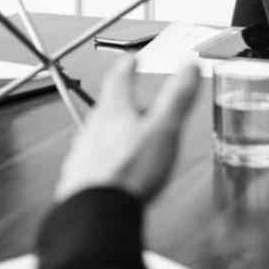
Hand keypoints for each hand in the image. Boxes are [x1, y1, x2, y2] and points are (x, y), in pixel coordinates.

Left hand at [55, 57, 200, 202]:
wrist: (95, 210)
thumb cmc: (129, 170)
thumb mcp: (163, 130)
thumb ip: (176, 99)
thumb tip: (189, 67)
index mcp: (114, 110)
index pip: (119, 80)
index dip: (127, 67)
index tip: (130, 59)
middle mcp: (94, 127)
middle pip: (108, 107)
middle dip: (122, 102)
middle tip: (135, 101)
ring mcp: (84, 152)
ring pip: (99, 134)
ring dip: (113, 132)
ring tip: (128, 138)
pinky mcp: (80, 177)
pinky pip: (93, 160)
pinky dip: (106, 159)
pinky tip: (114, 170)